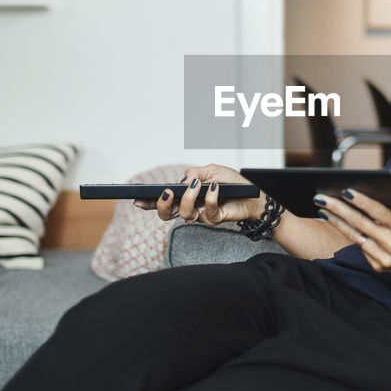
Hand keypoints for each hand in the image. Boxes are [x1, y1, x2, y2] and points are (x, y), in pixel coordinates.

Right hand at [132, 164, 264, 226]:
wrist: (253, 193)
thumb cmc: (232, 182)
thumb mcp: (210, 170)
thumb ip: (193, 174)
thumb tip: (183, 183)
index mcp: (186, 195)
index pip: (164, 201)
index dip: (148, 202)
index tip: (137, 199)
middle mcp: (191, 207)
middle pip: (166, 214)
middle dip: (162, 205)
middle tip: (168, 193)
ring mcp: (201, 215)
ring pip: (184, 214)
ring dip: (188, 198)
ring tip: (198, 186)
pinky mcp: (213, 219)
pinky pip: (206, 211)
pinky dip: (210, 197)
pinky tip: (215, 188)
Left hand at [316, 189, 390, 289]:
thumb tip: (366, 197)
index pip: (378, 212)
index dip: (361, 201)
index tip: (345, 191)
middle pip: (360, 223)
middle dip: (338, 209)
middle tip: (321, 198)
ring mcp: (384, 258)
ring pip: (355, 237)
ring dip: (337, 222)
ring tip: (323, 210)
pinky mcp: (378, 267)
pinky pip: (360, 248)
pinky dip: (349, 235)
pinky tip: (338, 224)